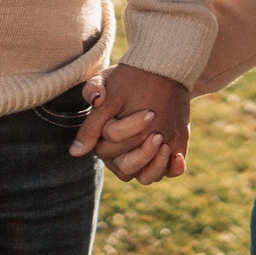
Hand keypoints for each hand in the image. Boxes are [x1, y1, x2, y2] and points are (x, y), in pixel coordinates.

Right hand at [71, 65, 190, 184]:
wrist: (158, 76)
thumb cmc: (126, 80)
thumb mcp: (105, 81)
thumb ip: (92, 95)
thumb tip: (78, 139)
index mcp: (102, 142)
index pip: (107, 150)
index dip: (126, 132)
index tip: (149, 114)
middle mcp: (120, 157)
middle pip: (126, 168)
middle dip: (142, 153)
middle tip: (158, 134)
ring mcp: (142, 160)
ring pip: (146, 178)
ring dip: (156, 165)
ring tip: (166, 146)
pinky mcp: (161, 159)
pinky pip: (167, 173)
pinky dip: (173, 169)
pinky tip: (177, 156)